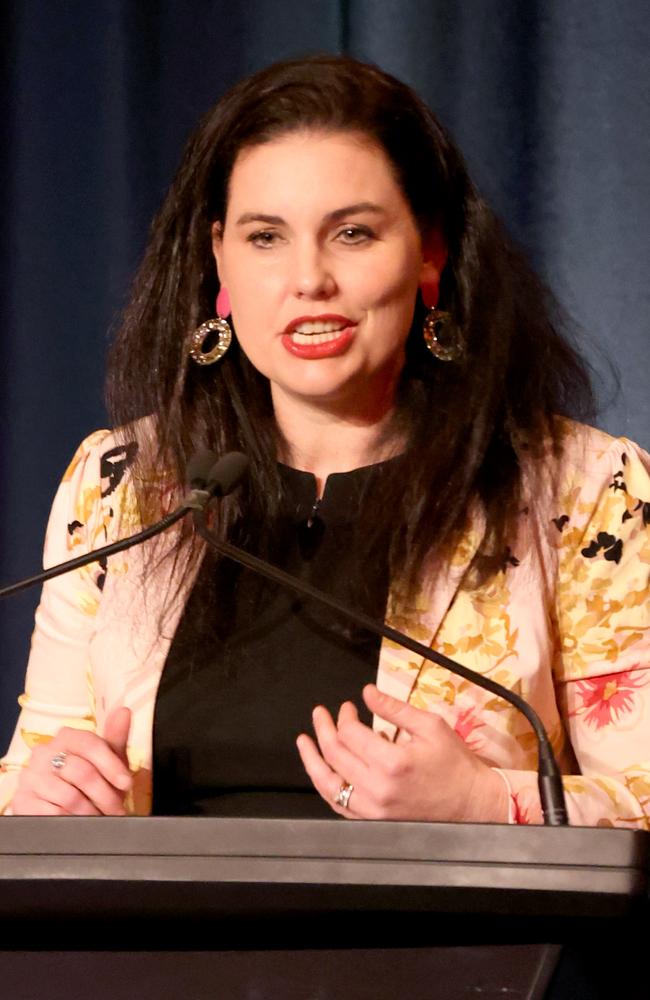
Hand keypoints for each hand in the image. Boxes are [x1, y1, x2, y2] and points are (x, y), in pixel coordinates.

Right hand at [11, 706, 132, 815]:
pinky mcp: (23, 801)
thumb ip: (115, 737)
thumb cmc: (89, 781)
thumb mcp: (106, 760)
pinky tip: (82, 823)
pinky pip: (54, 814)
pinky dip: (73, 822)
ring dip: (91, 811)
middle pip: (82, 772)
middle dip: (105, 795)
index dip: (111, 765)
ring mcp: (30, 777)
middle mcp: (44, 753)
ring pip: (69, 796)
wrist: (62, 807)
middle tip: (117, 809)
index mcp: (65, 737)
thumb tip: (124, 711)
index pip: (89, 744)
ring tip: (102, 818)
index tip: (126, 783)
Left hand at [297, 684, 507, 822]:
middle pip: (335, 755)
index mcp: (392, 762)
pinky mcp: (373, 822)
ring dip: (313, 759)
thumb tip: (366, 692)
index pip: (351, 734)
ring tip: (304, 742)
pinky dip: (326, 786)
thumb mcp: (430, 725)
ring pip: (329, 784)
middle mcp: (377, 789)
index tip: (349, 706)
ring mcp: (372, 810)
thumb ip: (394, 708)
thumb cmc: (454, 763)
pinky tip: (320, 771)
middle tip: (320, 714)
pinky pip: (339, 806)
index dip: (345, 716)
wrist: (472, 804)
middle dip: (324, 729)